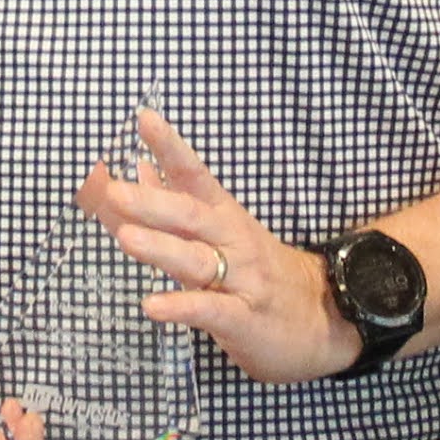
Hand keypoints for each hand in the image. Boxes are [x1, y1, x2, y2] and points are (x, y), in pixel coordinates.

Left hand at [84, 110, 354, 383]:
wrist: (325, 315)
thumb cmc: (260, 270)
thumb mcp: (222, 232)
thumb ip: (176, 202)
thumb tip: (138, 168)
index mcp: (225, 216)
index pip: (196, 175)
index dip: (171, 147)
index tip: (144, 120)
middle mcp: (233, 242)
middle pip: (192, 216)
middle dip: (153, 203)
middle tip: (115, 191)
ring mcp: (242, 280)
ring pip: (198, 260)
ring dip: (161, 248)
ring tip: (126, 237)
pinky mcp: (244, 320)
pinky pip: (211, 311)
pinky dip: (181, 307)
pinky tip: (151, 306)